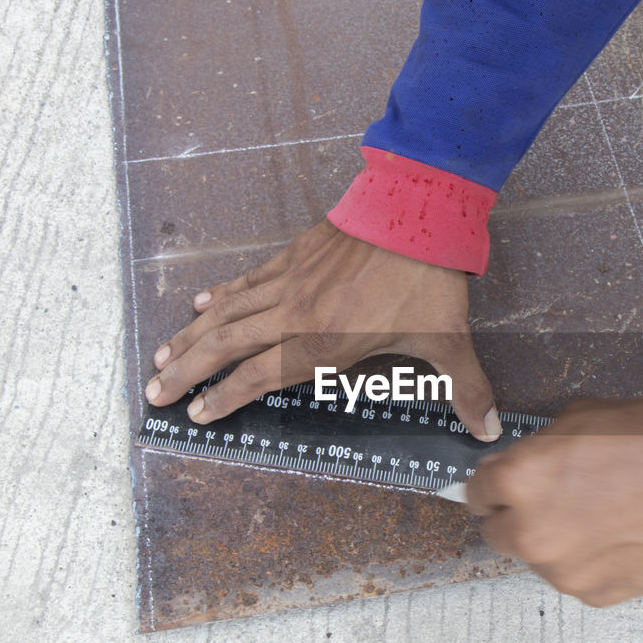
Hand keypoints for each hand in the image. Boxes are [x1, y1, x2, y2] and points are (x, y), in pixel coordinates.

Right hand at [144, 220, 500, 439]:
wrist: (417, 211)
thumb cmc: (427, 280)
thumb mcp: (449, 339)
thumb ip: (466, 388)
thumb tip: (488, 431)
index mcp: (323, 344)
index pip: (259, 377)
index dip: (225, 398)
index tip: (196, 414)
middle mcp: (294, 315)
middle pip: (227, 347)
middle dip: (189, 373)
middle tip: (155, 393)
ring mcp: (290, 281)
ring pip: (228, 313)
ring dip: (193, 336)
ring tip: (161, 356)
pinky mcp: (295, 255)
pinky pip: (248, 279)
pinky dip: (223, 294)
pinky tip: (202, 303)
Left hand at [466, 398, 642, 606]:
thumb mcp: (582, 417)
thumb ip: (541, 447)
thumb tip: (528, 462)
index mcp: (518, 480)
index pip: (475, 492)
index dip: (494, 485)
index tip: (507, 486)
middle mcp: (529, 531)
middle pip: (495, 533)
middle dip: (516, 517)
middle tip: (553, 502)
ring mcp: (562, 570)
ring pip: (538, 558)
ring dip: (554, 541)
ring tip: (598, 518)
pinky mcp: (594, 595)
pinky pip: (576, 578)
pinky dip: (589, 562)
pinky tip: (620, 538)